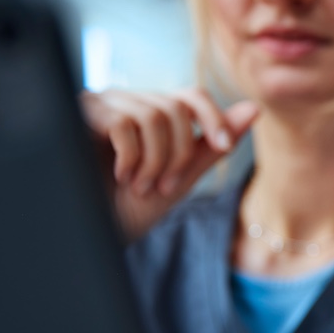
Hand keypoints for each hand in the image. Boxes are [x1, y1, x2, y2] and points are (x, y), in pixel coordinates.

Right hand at [80, 88, 258, 241]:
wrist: (86, 236)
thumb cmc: (128, 210)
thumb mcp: (179, 179)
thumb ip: (212, 145)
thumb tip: (253, 109)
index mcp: (150, 113)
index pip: (191, 96)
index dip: (213, 117)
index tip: (223, 146)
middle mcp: (127, 101)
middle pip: (176, 108)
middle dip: (178, 154)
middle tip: (161, 186)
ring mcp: (102, 104)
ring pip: (154, 115)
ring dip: (155, 160)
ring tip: (138, 186)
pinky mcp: (80, 113)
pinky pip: (124, 123)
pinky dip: (131, 157)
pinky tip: (119, 176)